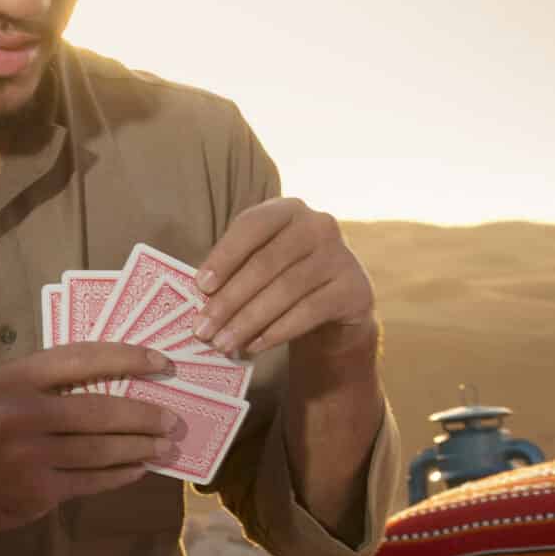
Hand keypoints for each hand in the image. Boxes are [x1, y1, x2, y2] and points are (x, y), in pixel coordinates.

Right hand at [0, 344, 177, 537]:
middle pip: (101, 410)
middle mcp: (22, 414)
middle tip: (173, 418)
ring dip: (141, 448)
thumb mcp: (0, 391)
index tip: (162, 362)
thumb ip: (48, 383)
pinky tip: (138, 469)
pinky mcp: (37, 492)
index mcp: (14, 378)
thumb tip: (117, 381)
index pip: (84, 358)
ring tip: (165, 446)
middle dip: (145, 415)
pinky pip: (92, 481)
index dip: (129, 357)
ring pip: (102, 450)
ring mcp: (30, 457)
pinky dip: (121, 475)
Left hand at [192, 197, 375, 360]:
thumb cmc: (285, 279)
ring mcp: (340, 255)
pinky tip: (254, 346)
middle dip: (230, 300)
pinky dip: (278, 331)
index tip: (200, 287)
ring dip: (249, 321)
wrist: (337, 304)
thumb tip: (202, 301)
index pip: (251, 226)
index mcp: (287, 209)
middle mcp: (318, 225)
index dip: (224, 256)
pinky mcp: (354, 288)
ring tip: (223, 344)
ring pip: (286, 290)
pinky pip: (309, 311)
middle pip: (265, 263)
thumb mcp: (261, 263)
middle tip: (203, 329)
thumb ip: (235, 272)